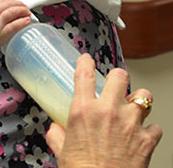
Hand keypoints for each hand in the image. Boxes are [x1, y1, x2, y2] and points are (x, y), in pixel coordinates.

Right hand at [0, 0, 30, 74]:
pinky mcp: (2, 34)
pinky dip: (22, 22)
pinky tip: (26, 20)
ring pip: (13, 12)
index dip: (10, 1)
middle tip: (23, 6)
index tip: (14, 3)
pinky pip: (14, 25)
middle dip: (18, 4)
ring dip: (22, 11)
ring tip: (27, 12)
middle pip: (8, 4)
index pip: (1, 1)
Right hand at [46, 54, 161, 167]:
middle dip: (118, 78)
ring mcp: (130, 123)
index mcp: (83, 110)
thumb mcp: (62, 151)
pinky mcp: (147, 140)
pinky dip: (151, 130)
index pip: (84, 72)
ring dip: (139, 100)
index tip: (86, 61)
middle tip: (115, 85)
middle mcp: (108, 111)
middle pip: (119, 76)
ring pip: (144, 97)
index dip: (85, 62)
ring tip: (134, 106)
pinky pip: (156, 127)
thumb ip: (57, 135)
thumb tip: (55, 129)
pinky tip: (143, 135)